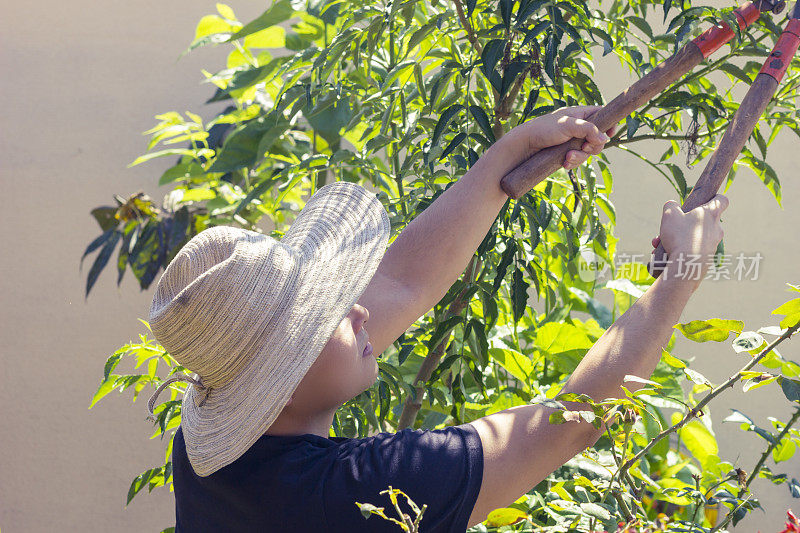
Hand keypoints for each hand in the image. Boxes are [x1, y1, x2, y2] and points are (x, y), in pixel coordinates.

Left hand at [501, 106, 616, 169]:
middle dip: (593, 146)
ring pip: (587, 152)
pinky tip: (564, 163)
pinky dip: (572, 163)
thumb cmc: (543, 130)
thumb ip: (588, 129)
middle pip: (598, 138)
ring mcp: (572, 141)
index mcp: (579, 114)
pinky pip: (577, 160)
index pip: (602, 115)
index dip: (609, 124)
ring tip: (567, 157)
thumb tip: (606, 138)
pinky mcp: (565, 154)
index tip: (610, 133)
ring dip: (580, 157)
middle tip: (584, 148)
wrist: (523, 147)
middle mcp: (577, 127)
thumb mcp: (568, 125)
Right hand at [653, 195, 728, 282]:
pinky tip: (665, 255)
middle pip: (702, 221)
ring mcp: (713, 245)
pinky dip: (680, 251)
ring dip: (677, 239)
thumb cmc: (679, 236)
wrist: (685, 266)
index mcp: (711, 214)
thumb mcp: (669, 214)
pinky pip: (691, 251)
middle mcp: (716, 229)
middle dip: (684, 224)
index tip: (705, 200)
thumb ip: (670, 206)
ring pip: (693, 237)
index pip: (722, 200)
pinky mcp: (707, 259)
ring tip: (659, 244)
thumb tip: (672, 205)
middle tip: (669, 228)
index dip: (714, 198)